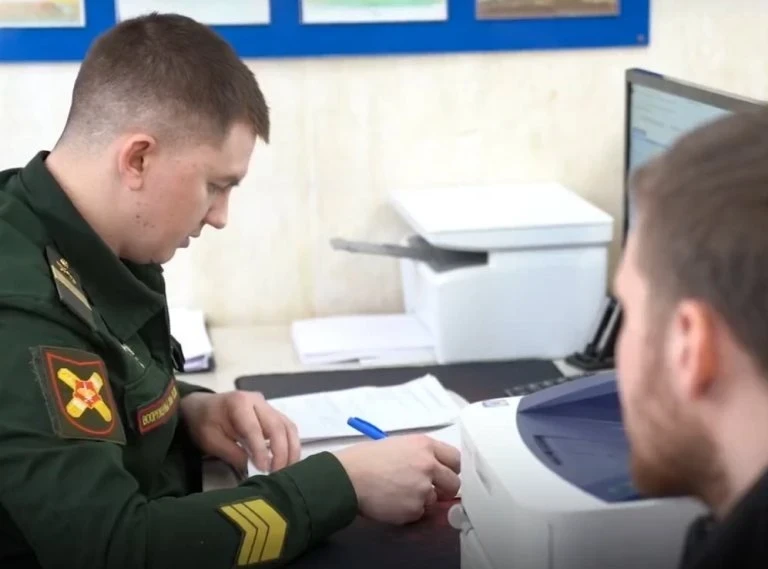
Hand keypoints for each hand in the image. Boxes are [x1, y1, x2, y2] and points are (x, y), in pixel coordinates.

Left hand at [179, 391, 300, 473]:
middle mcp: (258, 401)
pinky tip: (289, 460)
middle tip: (277, 472)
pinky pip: (288, 428)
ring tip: (287, 469)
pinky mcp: (273, 414)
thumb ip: (233, 453)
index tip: (264, 469)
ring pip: (287, 426)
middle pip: (277, 425)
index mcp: (239, 403)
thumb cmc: (205, 423)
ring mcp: (268, 406)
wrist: (203, 408)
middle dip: (281, 451)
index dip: (261, 449)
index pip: (254, 428)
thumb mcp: (211, 440)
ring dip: (291, 449)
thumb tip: (254, 469)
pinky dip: (291, 445)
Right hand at [333, 434, 460, 524]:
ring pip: (434, 500)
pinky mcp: (414, 509)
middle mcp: (429, 465)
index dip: (451, 469)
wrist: (348, 477)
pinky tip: (392, 502)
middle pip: (454, 483)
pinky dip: (408, 511)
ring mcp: (423, 489)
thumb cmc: (366, 458)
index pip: (456, 458)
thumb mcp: (398, 445)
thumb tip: (435, 470)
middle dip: (445, 489)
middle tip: (431, 490)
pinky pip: (418, 513)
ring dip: (422, 500)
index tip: (445, 474)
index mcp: (425, 445)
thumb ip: (420, 455)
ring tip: (398, 494)